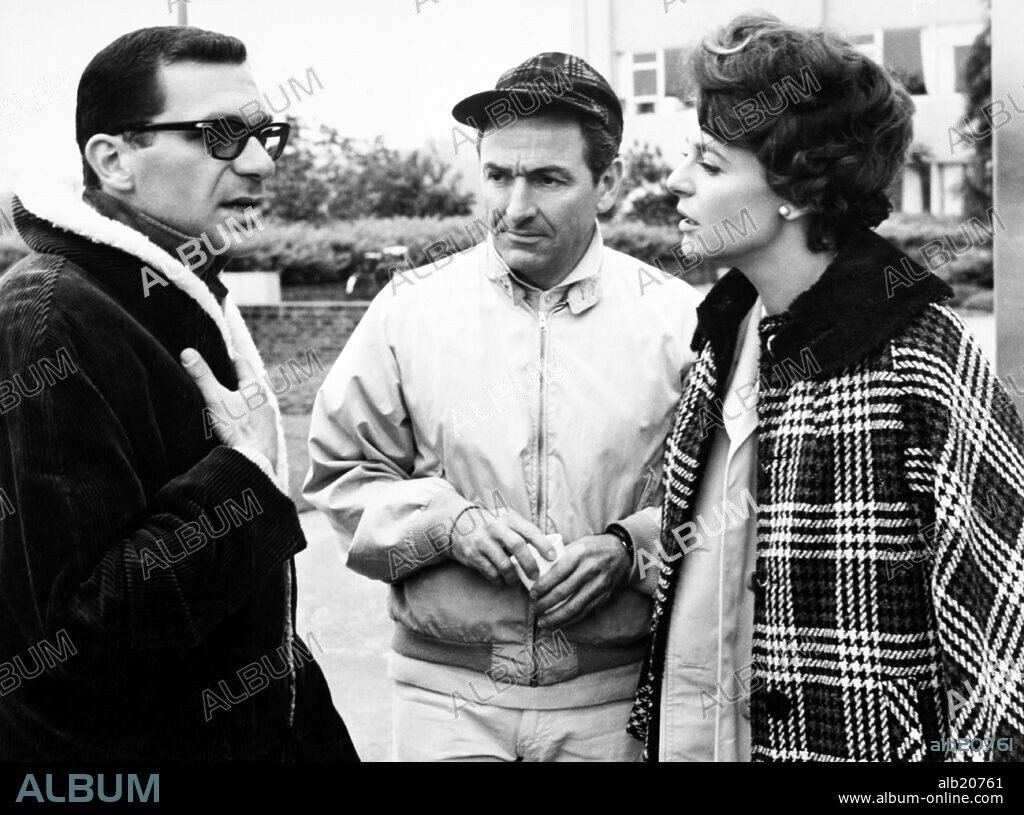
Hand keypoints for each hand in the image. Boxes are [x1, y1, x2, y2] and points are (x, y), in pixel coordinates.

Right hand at [181, 348, 277, 470]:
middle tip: (217, 376)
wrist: (256, 461)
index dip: (228, 358)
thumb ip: (202, 377)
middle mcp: (265, 400)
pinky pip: (253, 418)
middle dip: (233, 379)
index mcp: (255, 387)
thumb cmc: (238, 428)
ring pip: (251, 402)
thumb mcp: (216, 399)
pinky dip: (243, 416)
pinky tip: (233, 422)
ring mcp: (267, 418)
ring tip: (223, 399)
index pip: (242, 363)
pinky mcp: (265, 433)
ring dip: (239, 399)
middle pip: (248, 383)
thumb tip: (187, 352)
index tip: (217, 356)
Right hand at [448, 507, 556, 586]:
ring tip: (516, 581)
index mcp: (508, 517)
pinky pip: (490, 572)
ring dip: (513, 577)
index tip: (552, 557)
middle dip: (530, 564)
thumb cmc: (490, 523)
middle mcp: (495, 527)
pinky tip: (502, 580)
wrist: (456, 523)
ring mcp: (482, 541)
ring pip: (504, 564)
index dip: (543, 544)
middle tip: (535, 575)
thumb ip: (522, 530)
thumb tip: (547, 549)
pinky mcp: (472, 555)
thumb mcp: (505, 519)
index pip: (529, 530)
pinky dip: (498, 580)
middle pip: (517, 546)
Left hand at [531, 534, 630, 629]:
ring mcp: (598, 585)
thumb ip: (561, 556)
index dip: (542, 586)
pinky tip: (559, 623)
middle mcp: (589, 570)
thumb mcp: (578, 544)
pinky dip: (570, 620)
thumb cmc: (595, 548)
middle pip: (563, 592)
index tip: (532, 594)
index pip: (557, 573)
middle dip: (546, 603)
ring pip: (573, 606)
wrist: (624, 554)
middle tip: (535, 609)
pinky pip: (584, 612)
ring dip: (556, 617)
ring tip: (543, 622)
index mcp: (580, 555)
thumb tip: (538, 568)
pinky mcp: (603, 597)